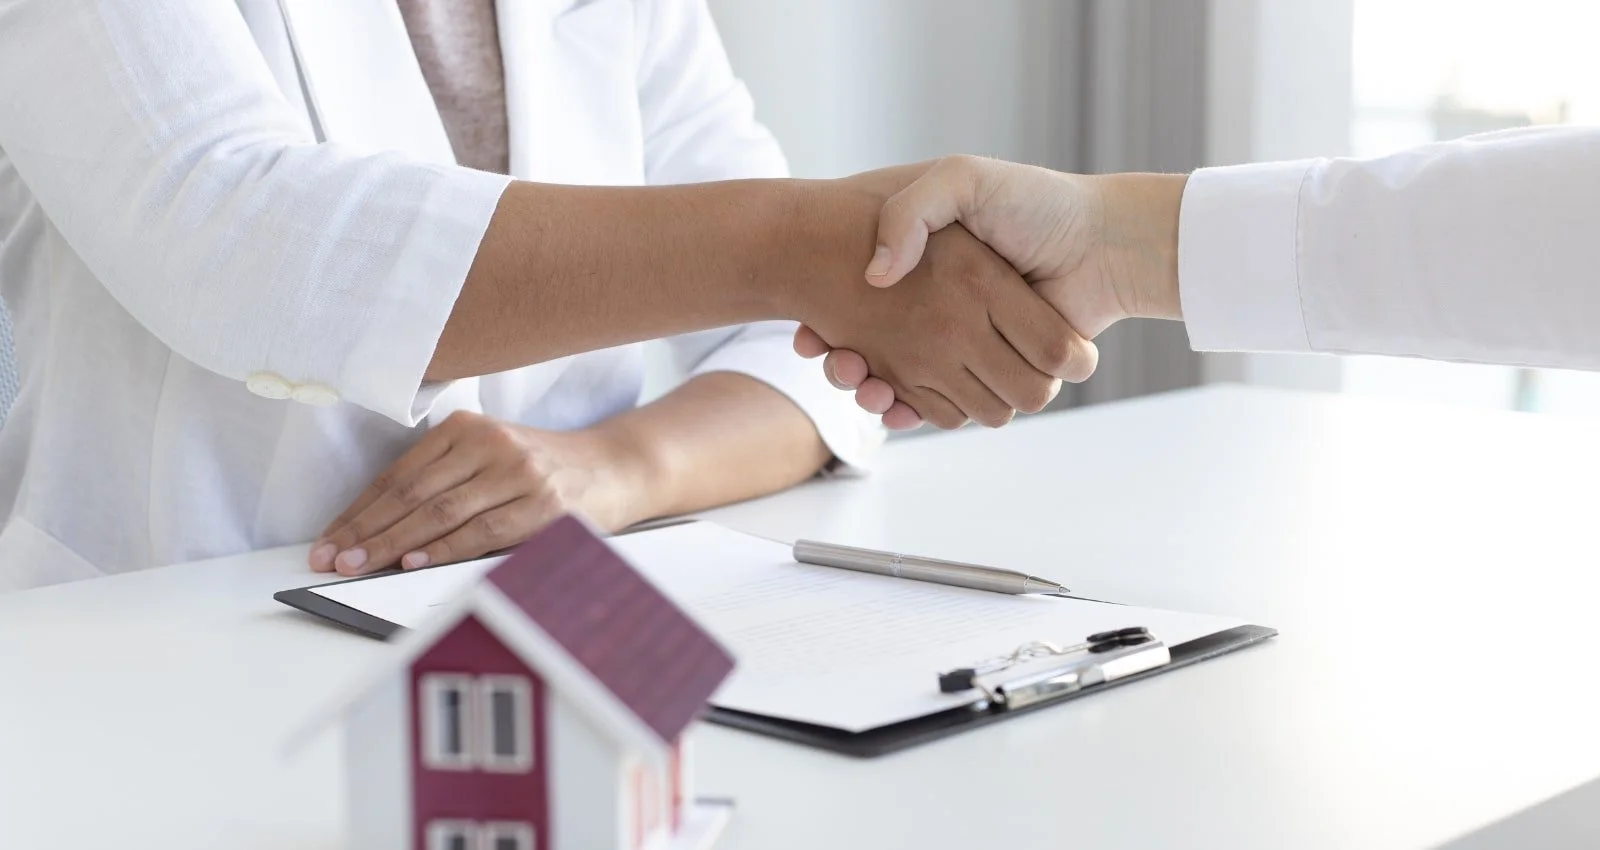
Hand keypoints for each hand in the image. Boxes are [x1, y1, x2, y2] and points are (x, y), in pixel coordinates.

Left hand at [308, 411, 648, 575]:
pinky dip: (445, 549)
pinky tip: (415, 561)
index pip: (399, 474)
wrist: (615, 467)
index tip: (329, 540)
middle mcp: (491, 443)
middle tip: (330, 559)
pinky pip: (483, 531)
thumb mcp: (491, 456)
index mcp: (467, 426)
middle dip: (365, 531)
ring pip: (440, 513)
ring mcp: (519, 473)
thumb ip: (444, 478)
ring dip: (393, 544)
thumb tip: (377, 528)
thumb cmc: (543, 470)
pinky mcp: (543, 505)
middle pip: (412, 493)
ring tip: (358, 566)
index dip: (359, 510)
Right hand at [796, 156, 1185, 427]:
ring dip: (874, 389)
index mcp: (928, 275)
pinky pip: (942, 408)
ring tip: (856, 373)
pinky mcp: (993, 377)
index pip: (860, 312)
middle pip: (873, 356)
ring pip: (901, 387)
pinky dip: (910, 409)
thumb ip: (911, 213)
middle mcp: (942, 315)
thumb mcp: (961, 180)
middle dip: (848, 366)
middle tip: (836, 360)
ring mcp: (965, 348)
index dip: (833, 328)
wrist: (1104, 240)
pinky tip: (889, 398)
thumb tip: (876, 276)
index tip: (814, 332)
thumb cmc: (1035, 204)